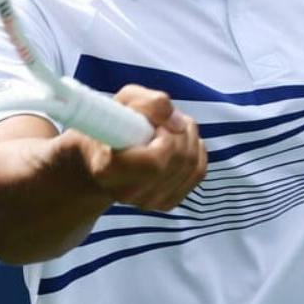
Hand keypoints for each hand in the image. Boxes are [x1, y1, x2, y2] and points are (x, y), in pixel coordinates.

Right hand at [76, 84, 207, 211]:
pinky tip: (181, 142)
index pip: (155, 162)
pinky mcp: (166, 203)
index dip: (166, 137)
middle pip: (179, 161)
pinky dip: (197, 152)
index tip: (156, 125)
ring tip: (171, 128)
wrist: (105, 153)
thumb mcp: (126, 100)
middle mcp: (127, 193)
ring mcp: (147, 202)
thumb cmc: (114, 123)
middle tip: (166, 122)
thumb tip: (179, 123)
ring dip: (190, 139)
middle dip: (181, 132)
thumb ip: (150, 104)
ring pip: (192, 167)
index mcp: (108, 169)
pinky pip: (197, 174)